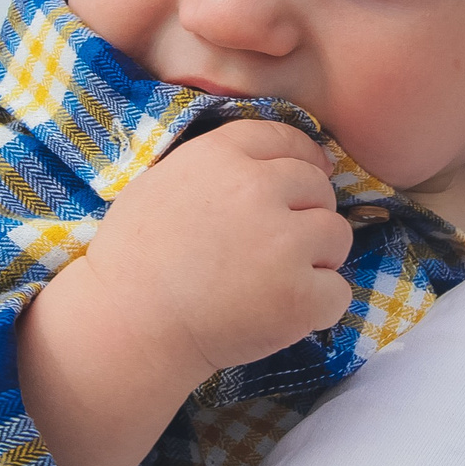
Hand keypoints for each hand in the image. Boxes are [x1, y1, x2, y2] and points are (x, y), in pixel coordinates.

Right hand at [17, 120, 352, 465]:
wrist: (126, 326)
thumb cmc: (133, 260)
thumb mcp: (161, 183)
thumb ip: (216, 166)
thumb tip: (270, 166)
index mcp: (221, 156)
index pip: (286, 138)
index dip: (303, 159)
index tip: (308, 178)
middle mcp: (258, 189)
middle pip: (318, 187)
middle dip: (307, 214)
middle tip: (276, 248)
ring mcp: (283, 242)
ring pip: (337, 235)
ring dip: (317, 258)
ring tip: (274, 282)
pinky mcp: (300, 294)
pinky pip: (338, 291)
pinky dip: (317, 307)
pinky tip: (280, 314)